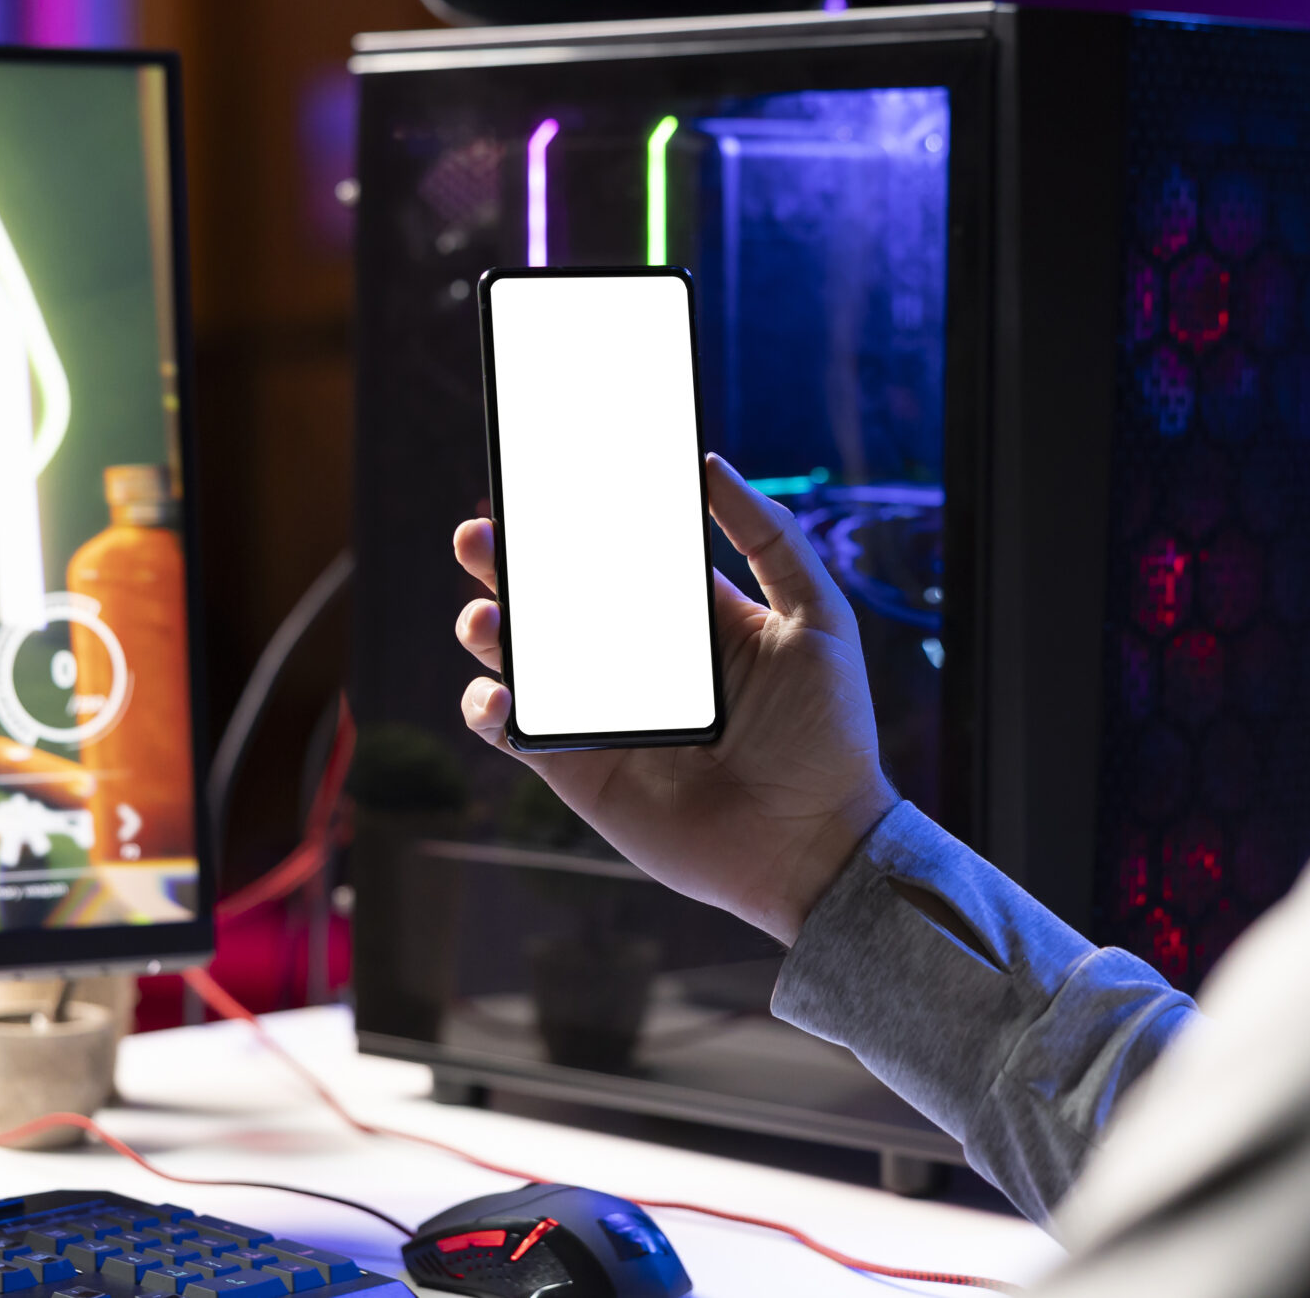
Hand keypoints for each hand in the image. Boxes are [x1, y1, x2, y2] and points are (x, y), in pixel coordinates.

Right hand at [452, 454, 897, 943]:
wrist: (816, 843)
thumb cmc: (829, 731)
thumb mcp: (817, 616)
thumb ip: (769, 537)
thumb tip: (708, 466)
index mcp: (685, 617)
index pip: (613, 555)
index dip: (572, 521)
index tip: (536, 482)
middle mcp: (634, 660)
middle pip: (551, 598)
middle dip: (507, 563)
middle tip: (480, 536)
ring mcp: (599, 714)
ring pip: (519, 657)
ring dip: (489, 628)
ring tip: (489, 617)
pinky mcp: (576, 770)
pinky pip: (512, 732)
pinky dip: (486, 708)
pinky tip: (497, 694)